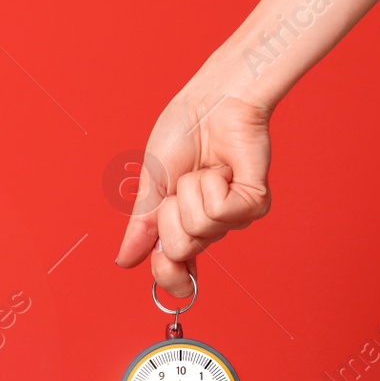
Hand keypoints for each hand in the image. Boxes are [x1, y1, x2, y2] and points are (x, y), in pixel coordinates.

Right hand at [115, 67, 272, 297]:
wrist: (209, 103)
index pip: (177, 270)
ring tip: (203, 170)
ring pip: (200, 229)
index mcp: (183, 225)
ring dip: (191, 191)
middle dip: (170, 214)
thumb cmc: (182, 135)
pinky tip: (221, 169)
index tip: (166, 274)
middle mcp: (210, 227)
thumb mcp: (150, 187)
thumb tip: (125, 261)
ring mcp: (234, 217)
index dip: (169, 277)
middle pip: (180, 250)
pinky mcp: (254, 203)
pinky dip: (212, 185)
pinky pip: (220, 211)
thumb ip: (140, 228)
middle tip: (180, 187)